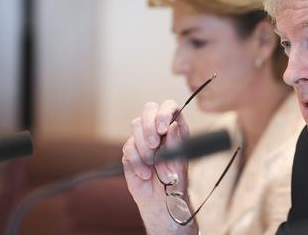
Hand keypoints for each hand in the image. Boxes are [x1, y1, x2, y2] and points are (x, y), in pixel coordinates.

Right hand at [122, 100, 198, 234]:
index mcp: (175, 128)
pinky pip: (128, 146)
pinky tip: (145, 173)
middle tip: (154, 145)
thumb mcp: (179, 162)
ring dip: (143, 145)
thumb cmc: (175, 181)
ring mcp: (143, 138)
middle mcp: (158, 129)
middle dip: (149, 125)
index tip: (163, 129)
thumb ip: (176, 143)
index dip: (164, 112)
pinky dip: (136, 161)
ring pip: (136, 125)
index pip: (170, 106)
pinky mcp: (130, 151)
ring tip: (152, 163)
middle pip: (149, 108)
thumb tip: (173, 125)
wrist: (161, 200)